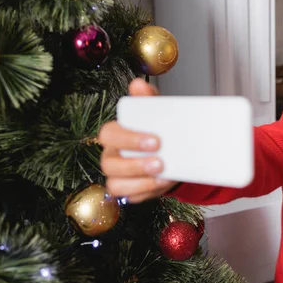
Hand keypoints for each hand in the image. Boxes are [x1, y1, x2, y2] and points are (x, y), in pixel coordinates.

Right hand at [99, 78, 177, 202]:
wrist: (173, 153)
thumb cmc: (158, 131)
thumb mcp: (156, 113)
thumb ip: (148, 100)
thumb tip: (138, 84)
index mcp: (116, 134)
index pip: (108, 134)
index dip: (129, 138)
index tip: (156, 140)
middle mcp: (112, 156)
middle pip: (108, 163)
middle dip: (134, 164)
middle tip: (160, 161)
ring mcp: (118, 176)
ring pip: (115, 184)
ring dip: (139, 182)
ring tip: (162, 174)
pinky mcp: (129, 191)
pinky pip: (129, 197)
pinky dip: (145, 192)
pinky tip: (160, 184)